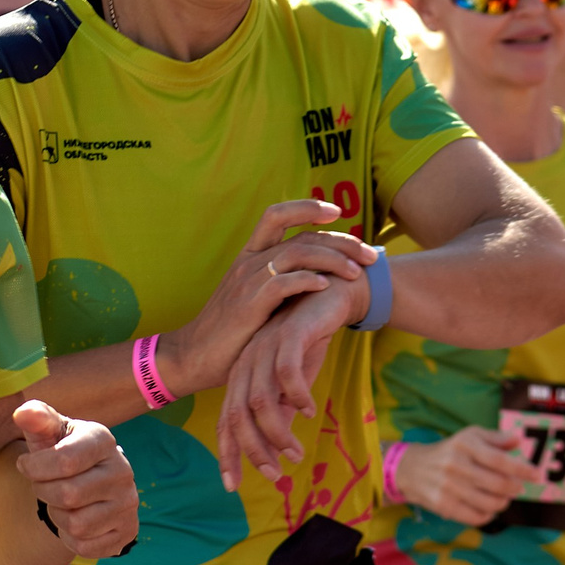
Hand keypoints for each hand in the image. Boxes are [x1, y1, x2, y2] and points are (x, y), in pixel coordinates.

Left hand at [12, 401, 136, 558]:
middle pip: (68, 495)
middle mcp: (122, 471)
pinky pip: (85, 546)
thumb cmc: (64, 451)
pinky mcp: (127, 531)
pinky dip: (70, 537)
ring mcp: (128, 503)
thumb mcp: (51, 432)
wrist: (90, 480)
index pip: (64, 460)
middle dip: (44, 492)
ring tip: (60, 501)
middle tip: (43, 485)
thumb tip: (22, 412)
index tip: (25, 464)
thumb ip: (37, 419)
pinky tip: (74, 520)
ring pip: (76, 524)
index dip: (34, 467)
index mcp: (103, 440)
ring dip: (57, 516)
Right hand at [167, 200, 374, 392]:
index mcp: (249, 255)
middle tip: (368, 254)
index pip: (277, 215)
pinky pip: (283, 283)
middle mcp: (248, 261)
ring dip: (332, 259)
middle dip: (338, 239)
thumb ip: (279, 284)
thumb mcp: (254, 299)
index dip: (307, 208)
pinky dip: (307, 280)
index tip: (337, 212)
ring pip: (296, 253)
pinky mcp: (248, 304)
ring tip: (356, 273)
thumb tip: (317, 277)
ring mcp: (247, 280)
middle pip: (298, 233)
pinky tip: (326, 287)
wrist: (196, 356)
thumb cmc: (232, 332)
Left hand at [215, 279, 362, 488]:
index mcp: (244, 374)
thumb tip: (278, 452)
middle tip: (274, 475)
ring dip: (277, 433)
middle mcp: (248, 362)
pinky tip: (310, 411)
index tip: (233, 485)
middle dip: (252, 451)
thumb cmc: (310, 341)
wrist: (331, 296)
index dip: (228, 453)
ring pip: (260, 400)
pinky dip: (296, 397)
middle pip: (237, 414)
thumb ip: (284, 412)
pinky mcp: (288, 334)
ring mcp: (265, 347)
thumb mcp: (295, 384)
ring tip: (295, 454)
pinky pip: (286, 373)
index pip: (227, 420)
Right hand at [391, 427, 539, 525]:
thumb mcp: (469, 437)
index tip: (536, 475)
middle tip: (517, 488)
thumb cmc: (449, 451)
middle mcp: (456, 465)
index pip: (499, 460)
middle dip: (514, 488)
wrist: (411, 468)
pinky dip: (488, 515)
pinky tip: (487, 508)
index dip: (521, 469)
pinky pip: (476, 517)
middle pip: (498, 484)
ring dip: (503, 502)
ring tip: (502, 497)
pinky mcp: (444, 505)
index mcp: (465, 444)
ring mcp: (449, 487)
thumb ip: (495, 438)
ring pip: (490, 503)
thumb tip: (518, 440)